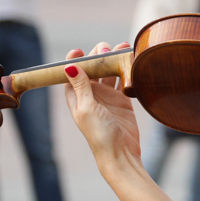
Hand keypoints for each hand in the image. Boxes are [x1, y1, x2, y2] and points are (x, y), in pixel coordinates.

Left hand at [64, 42, 139, 169]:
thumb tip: (69, 66)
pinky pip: (122, 80)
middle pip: (92, 70)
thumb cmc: (99, 135)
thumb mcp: (87, 109)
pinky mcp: (122, 100)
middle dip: (97, 56)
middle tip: (105, 47)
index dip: (74, 61)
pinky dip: (126, 70)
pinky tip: (130, 61)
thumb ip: (81, 87)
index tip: (79, 50)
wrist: (121, 153)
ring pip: (108, 73)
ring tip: (120, 48)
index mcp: (77, 98)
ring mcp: (108, 98)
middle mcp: (92, 96)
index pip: (72, 75)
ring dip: (112, 61)